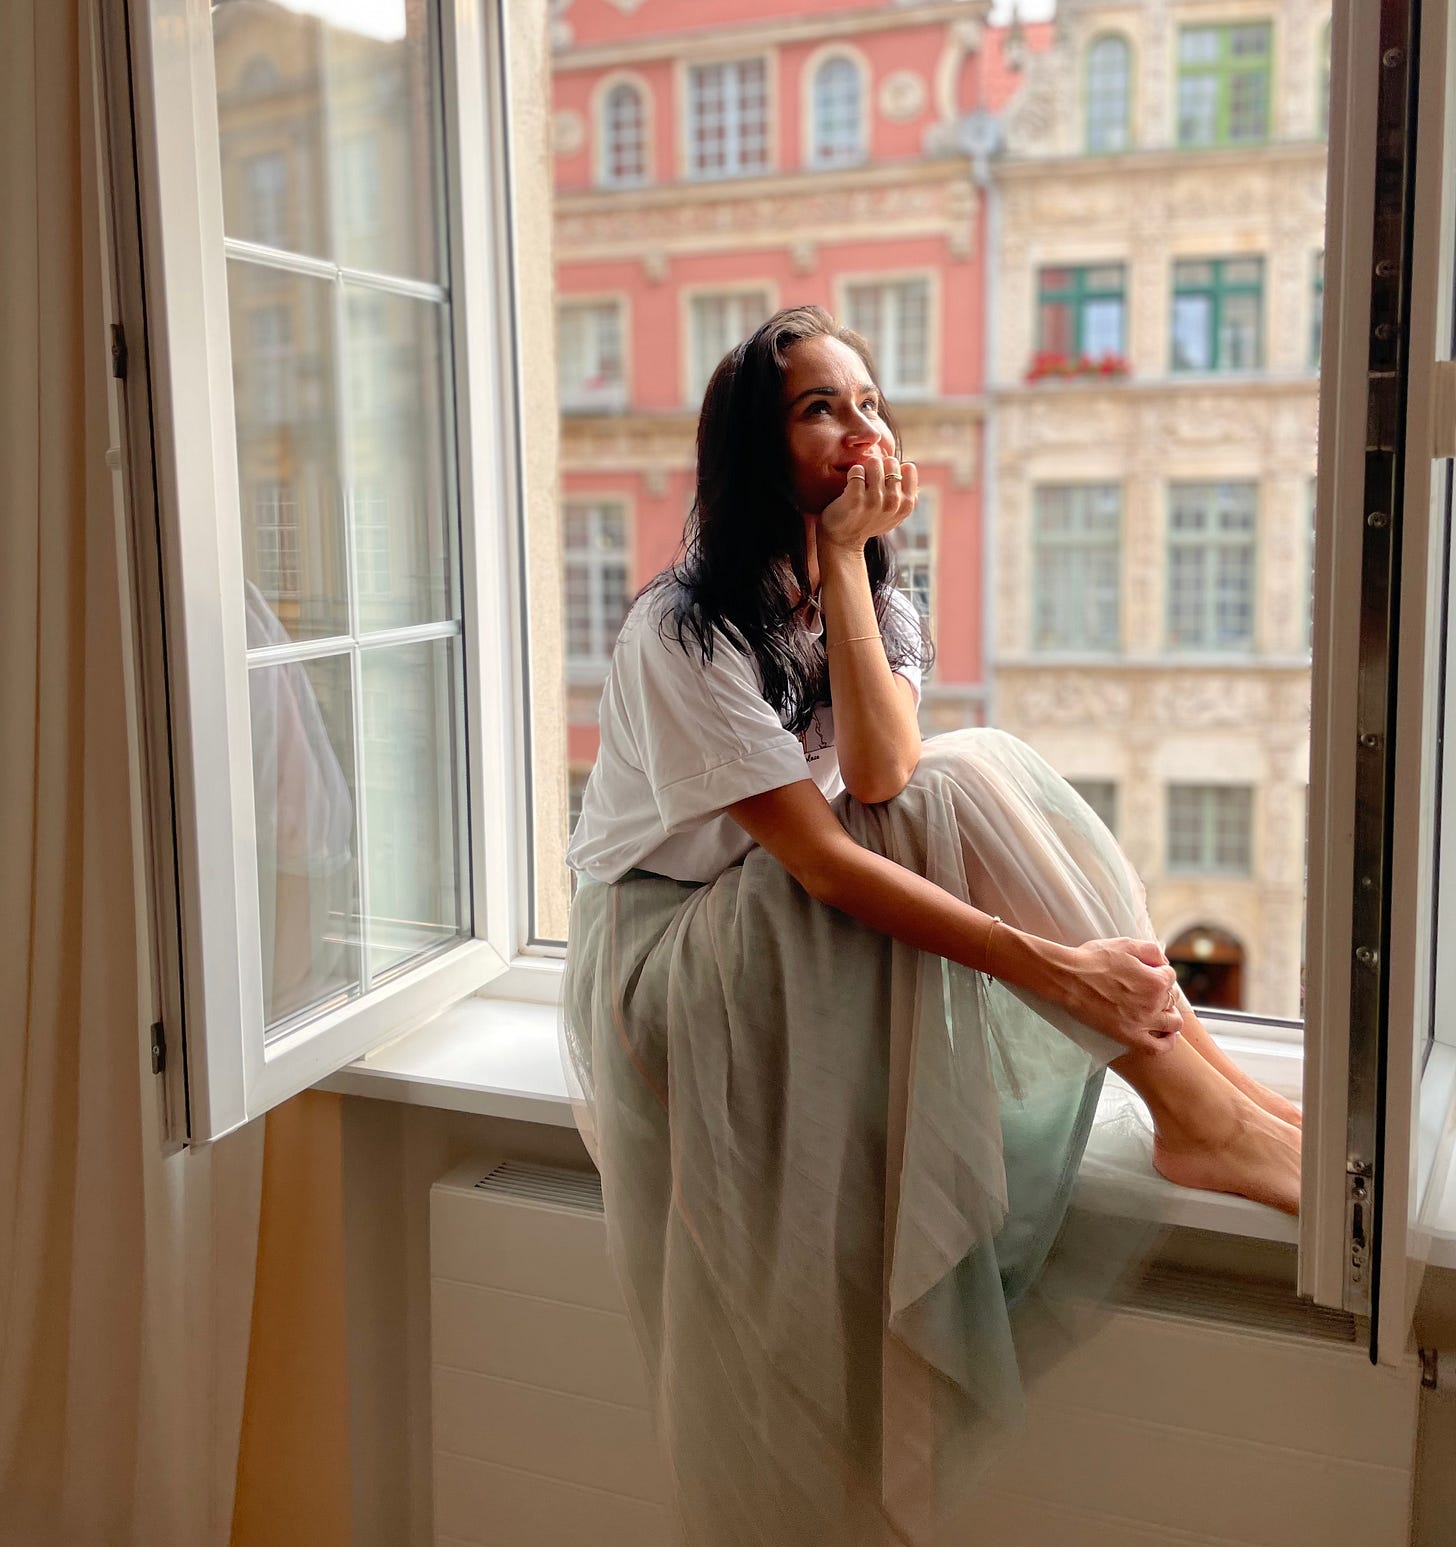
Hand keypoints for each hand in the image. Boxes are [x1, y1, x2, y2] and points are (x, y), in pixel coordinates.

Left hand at [819, 456, 918, 553]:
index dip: (894, 469)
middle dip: (879, 466)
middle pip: (891, 462)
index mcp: (907, 504)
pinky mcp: (855, 499)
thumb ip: (905, 495)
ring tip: (860, 481)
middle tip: (870, 479)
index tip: (884, 478)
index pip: (909, 468)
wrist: (843, 541)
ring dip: (865, 468)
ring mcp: (875, 500)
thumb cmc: (869, 522)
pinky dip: (852, 473)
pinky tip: (850, 485)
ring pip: (874, 462)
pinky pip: (857, 470)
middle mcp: (894, 502)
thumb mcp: (895, 515)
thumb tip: (909, 466)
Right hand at [1056, 937, 1182, 1055]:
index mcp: (1155, 979)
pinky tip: (1165, 1036)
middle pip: (1172, 999)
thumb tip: (1164, 962)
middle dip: (1163, 992)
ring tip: (1162, 1013)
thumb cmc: (1093, 960)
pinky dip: (1167, 1042)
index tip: (1148, 973)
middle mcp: (1154, 1002)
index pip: (1170, 976)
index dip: (1159, 973)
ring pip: (1173, 1023)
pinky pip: (1158, 1047)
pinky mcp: (1129, 1036)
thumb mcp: (1125, 944)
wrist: (1067, 979)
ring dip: (1170, 1016)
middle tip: (1148, 990)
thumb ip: (1151, 950)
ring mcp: (1143, 1021)